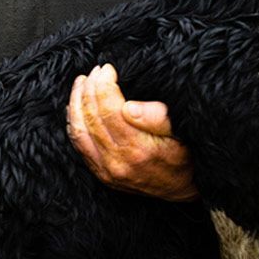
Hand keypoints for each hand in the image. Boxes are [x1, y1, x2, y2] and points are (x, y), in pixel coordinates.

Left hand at [67, 63, 197, 201]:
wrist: (182, 189)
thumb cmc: (184, 157)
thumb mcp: (181, 133)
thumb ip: (158, 118)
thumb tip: (129, 107)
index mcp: (138, 149)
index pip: (109, 109)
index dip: (104, 85)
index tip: (108, 69)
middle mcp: (117, 162)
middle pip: (92, 117)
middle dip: (89, 88)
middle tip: (95, 71)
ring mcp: (106, 171)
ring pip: (79, 131)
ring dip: (76, 102)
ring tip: (81, 83)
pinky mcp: (101, 174)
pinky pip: (79, 145)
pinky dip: (74, 122)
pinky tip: (76, 107)